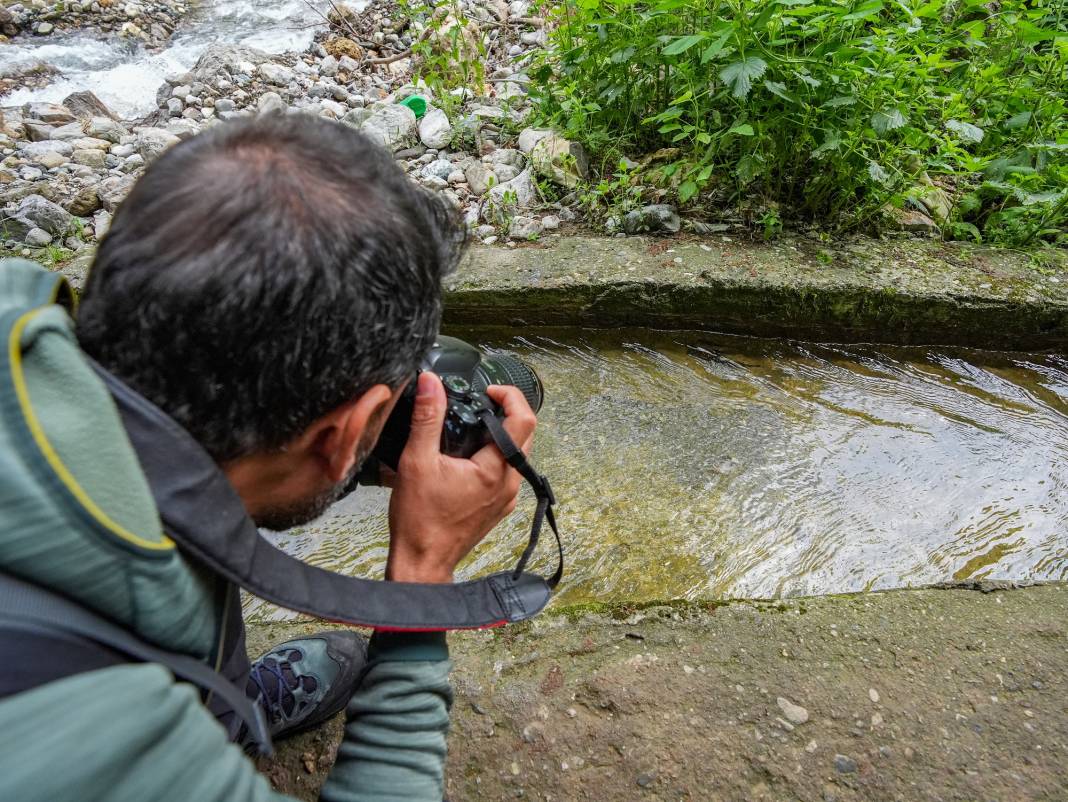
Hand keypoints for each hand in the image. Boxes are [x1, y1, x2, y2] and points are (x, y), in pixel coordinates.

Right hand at [386, 372, 536, 582]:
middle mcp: (508, 484)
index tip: (489, 390)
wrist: (422, 562)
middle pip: (524, 434)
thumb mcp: (416, 461)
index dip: (510, 395)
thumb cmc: (420, 521)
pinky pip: (506, 472)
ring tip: (471, 426)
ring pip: (515, 453)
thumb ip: (427, 417)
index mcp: (495, 471)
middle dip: (505, 412)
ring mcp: (506, 498)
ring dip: (499, 434)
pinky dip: (493, 456)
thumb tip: (431, 383)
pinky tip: (467, 456)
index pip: (523, 419)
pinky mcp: (498, 506)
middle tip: (479, 403)